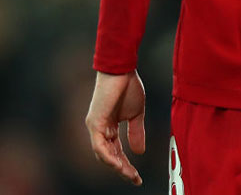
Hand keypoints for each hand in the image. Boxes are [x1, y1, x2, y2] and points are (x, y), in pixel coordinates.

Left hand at [85, 69, 145, 185]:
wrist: (122, 68)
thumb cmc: (128, 86)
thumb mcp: (136, 114)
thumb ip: (136, 132)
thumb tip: (139, 152)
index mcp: (108, 126)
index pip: (116, 151)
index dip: (126, 164)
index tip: (136, 176)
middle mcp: (100, 128)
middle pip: (109, 156)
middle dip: (122, 169)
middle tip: (135, 179)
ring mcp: (95, 126)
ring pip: (103, 154)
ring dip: (116, 166)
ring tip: (129, 174)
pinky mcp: (94, 122)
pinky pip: (99, 146)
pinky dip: (108, 157)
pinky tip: (118, 165)